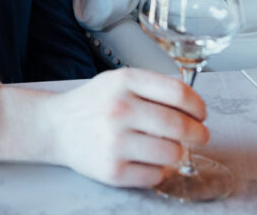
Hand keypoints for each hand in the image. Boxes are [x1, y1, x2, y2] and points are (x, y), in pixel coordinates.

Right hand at [0, 68, 208, 186]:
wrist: (55, 127)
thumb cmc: (92, 104)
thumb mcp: (118, 81)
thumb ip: (152, 87)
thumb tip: (193, 105)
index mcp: (124, 82)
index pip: (178, 93)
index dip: (198, 105)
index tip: (202, 114)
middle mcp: (119, 110)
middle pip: (179, 125)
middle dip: (198, 133)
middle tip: (200, 136)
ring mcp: (115, 142)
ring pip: (172, 153)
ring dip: (178, 153)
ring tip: (170, 148)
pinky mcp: (112, 170)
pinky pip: (155, 175)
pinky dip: (160, 170)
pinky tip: (150, 161)